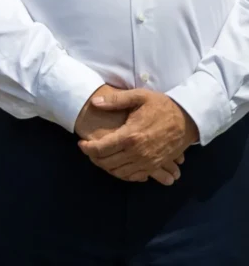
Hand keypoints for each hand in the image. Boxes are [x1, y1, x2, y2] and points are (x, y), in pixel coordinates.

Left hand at [79, 89, 199, 181]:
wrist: (189, 119)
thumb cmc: (163, 106)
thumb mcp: (140, 97)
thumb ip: (115, 100)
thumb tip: (94, 102)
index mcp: (130, 136)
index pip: (100, 149)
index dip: (87, 148)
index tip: (81, 143)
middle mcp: (138, 153)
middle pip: (107, 163)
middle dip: (94, 158)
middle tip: (90, 150)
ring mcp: (148, 162)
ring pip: (119, 172)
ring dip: (107, 166)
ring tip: (102, 156)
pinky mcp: (156, 166)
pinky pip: (134, 176)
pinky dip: (123, 173)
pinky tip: (118, 164)